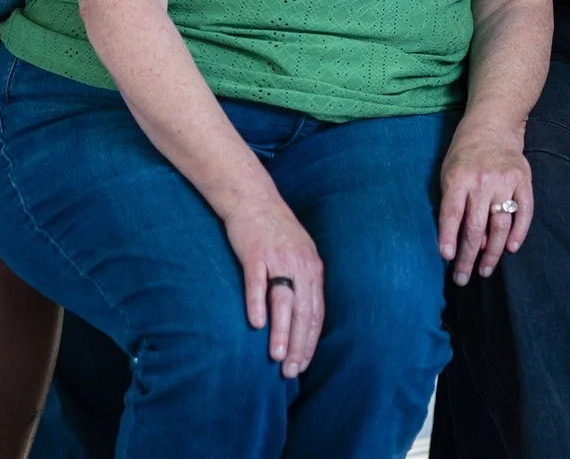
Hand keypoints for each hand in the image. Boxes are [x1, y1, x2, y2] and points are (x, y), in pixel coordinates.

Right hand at [222, 193, 324, 377]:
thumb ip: (303, 282)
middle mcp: (300, 264)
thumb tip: (303, 317)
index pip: (316, 312)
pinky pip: (257, 282)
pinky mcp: (255, 252)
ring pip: (283, 301)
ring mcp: (278, 258)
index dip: (310, 341)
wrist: (253, 197)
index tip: (303, 365)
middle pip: (303, 311)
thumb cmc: (274, 230)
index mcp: (312, 268)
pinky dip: (257, 303)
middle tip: (291, 371)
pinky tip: (256, 324)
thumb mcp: (298, 254)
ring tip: (276, 356)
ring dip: (280, 331)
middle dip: (298, 344)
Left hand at [437, 119, 533, 283]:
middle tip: (462, 278)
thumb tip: (463, 240)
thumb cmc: (464, 153)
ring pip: (500, 225)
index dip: (448, 238)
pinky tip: (510, 249)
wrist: (493, 125)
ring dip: (492, 252)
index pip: (452, 214)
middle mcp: (482, 181)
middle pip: (475, 227)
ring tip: (485, 270)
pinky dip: (519, 233)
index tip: (447, 259)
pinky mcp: (524, 181)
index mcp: (459, 178)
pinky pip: (524, 213)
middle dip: (467, 257)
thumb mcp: (448, 172)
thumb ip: (453, 203)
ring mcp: (506, 181)